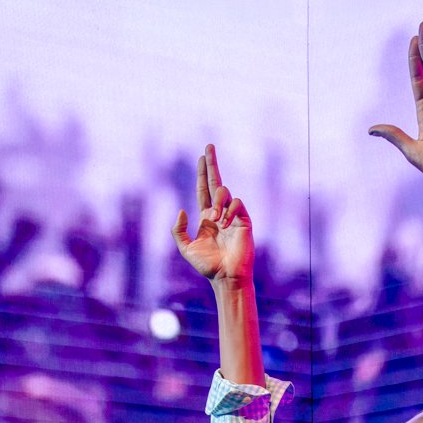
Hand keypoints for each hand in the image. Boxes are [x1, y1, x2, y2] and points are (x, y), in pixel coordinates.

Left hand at [174, 144, 253, 286]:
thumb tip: (182, 210)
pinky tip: (224, 223)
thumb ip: (178, 230)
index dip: (202, 173)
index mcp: (207, 217)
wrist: (226, 276)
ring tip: (214, 219)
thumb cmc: (207, 265)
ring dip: (217, 202)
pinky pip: (236, 203)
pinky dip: (228, 210)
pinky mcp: (244, 220)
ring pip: (224, 192)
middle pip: (215, 181)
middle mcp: (220, 213)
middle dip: (212, 163)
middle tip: (208, 145)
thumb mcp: (186, 248)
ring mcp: (233, 215)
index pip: (203, 189)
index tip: (201, 156)